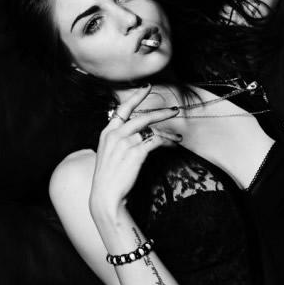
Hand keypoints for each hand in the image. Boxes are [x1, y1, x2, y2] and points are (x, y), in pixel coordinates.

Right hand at [89, 86, 180, 218]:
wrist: (106, 196)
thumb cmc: (108, 179)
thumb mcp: (108, 155)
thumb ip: (119, 142)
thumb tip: (137, 137)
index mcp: (107, 132)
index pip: (122, 109)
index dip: (135, 97)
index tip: (146, 88)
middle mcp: (115, 134)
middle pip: (141, 116)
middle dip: (160, 113)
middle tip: (174, 110)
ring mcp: (125, 142)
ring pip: (152, 130)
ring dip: (168, 133)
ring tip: (178, 137)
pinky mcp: (136, 152)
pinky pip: (156, 141)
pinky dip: (167, 143)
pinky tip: (173, 146)